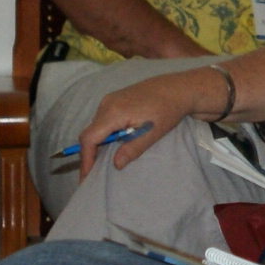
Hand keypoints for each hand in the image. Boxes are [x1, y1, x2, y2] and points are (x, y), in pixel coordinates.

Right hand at [76, 69, 225, 172]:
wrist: (179, 88)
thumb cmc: (168, 110)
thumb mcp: (152, 133)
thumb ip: (132, 149)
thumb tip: (115, 165)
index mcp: (113, 112)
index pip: (89, 138)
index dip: (86, 158)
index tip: (86, 176)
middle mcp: (107, 103)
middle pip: (90, 133)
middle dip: (90, 154)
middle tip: (93, 172)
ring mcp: (110, 98)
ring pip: (96, 126)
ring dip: (98, 143)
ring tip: (103, 160)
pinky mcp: (115, 98)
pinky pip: (102, 119)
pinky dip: (104, 133)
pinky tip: (113, 142)